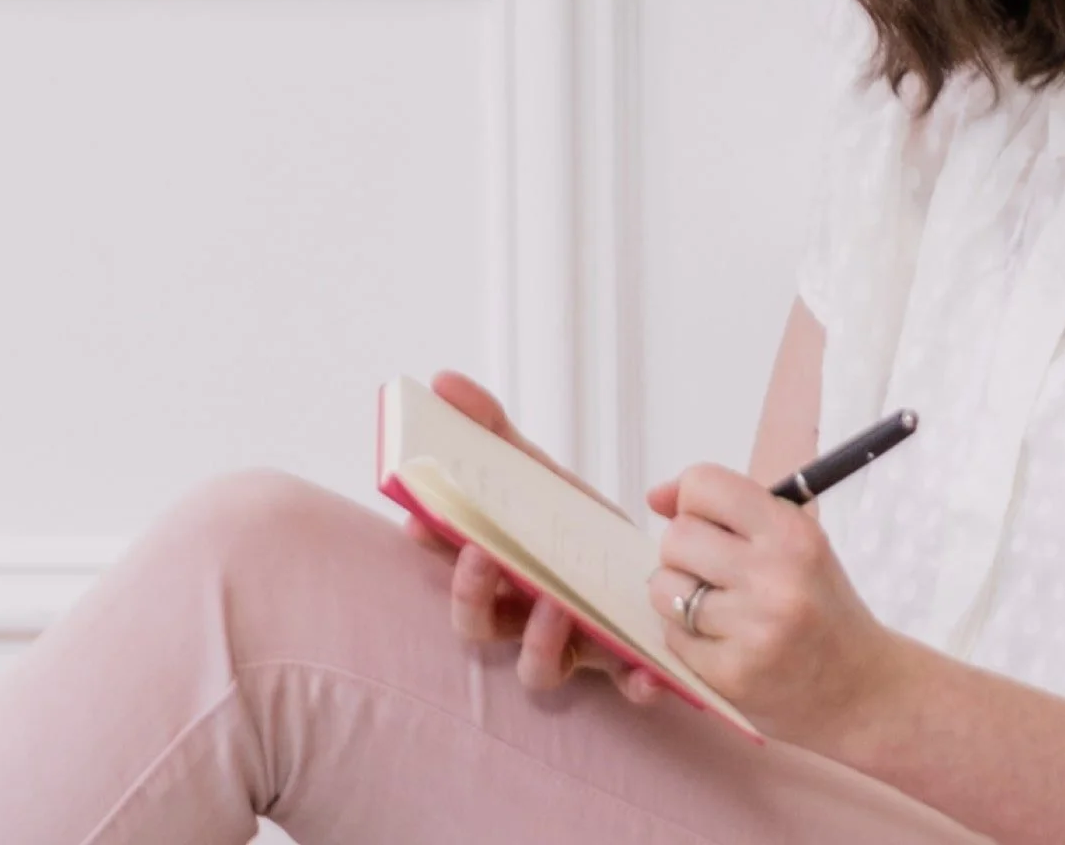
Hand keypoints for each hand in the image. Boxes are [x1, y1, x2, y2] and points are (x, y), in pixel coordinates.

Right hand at [402, 370, 667, 706]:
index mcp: (497, 573)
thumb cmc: (570, 524)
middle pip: (479, 627)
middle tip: (480, 557)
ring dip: (540, 641)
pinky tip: (644, 672)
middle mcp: (523, 616)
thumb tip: (443, 381)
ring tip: (554, 603)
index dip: (433, 548)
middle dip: (471, 597)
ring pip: (540, 668)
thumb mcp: (536, 471)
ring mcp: (570, 642)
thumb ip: (491, 428)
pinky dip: (633, 684)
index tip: (420, 519)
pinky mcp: (621, 660)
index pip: (450, 566)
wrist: (637, 562)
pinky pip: (623, 684)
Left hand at [645, 464, 896, 746]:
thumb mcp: (792, 540)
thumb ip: (727, 508)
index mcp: (791, 532)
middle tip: (711, 571)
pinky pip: (671, 637)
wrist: (861, 688)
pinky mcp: (733, 675)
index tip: (709, 523)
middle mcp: (775, 576)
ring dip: (676, 596)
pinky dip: (685, 637)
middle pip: (676, 537)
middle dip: (683, 552)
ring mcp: (754, 629)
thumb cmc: (819, 602)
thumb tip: (654, 496)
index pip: (703, 484)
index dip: (693, 502)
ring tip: (713, 607)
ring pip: (663, 587)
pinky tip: (720, 641)